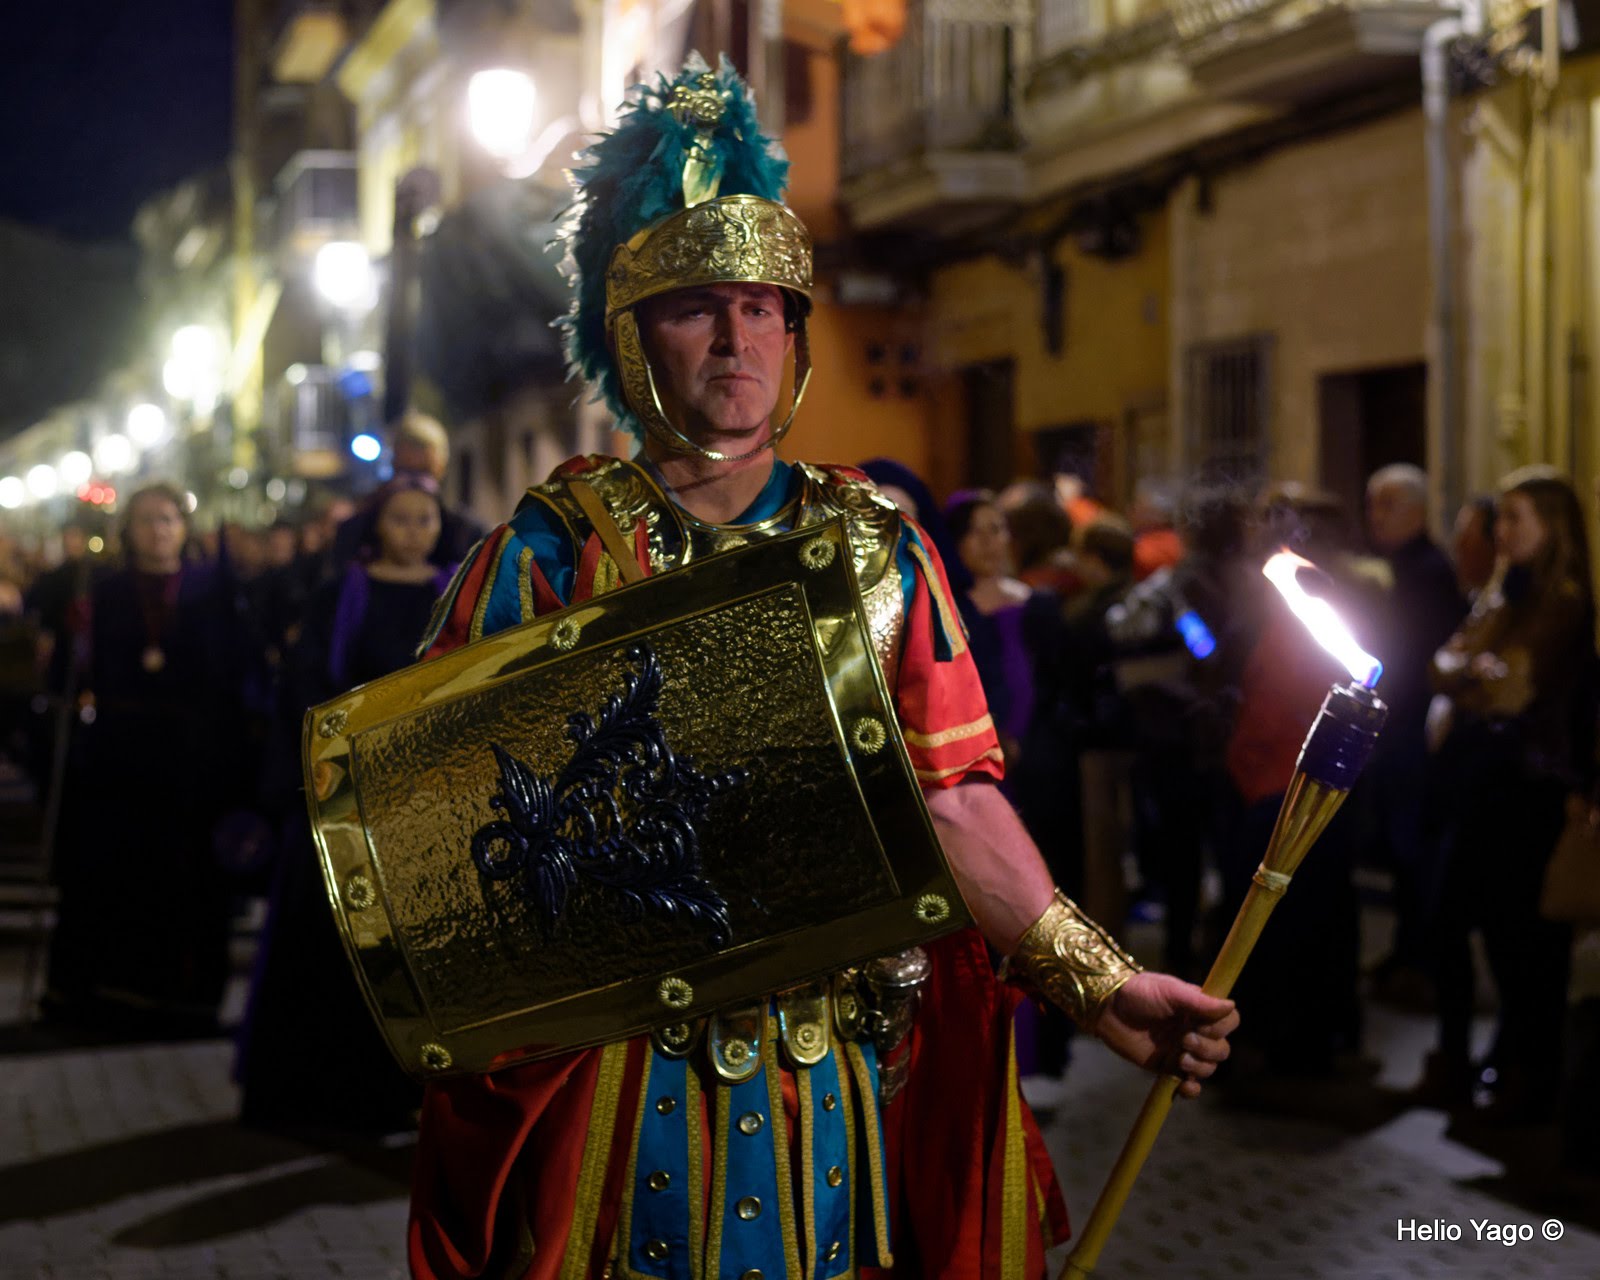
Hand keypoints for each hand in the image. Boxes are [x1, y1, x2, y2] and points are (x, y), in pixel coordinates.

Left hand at [1095, 972, 1237, 1098]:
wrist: (1108, 1008)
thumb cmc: (1138, 993)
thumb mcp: (1169, 991)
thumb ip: (1198, 1002)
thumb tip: (1230, 1004)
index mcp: (1200, 1010)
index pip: (1229, 1021)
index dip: (1222, 1027)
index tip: (1203, 1025)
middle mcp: (1196, 1030)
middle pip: (1222, 1048)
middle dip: (1208, 1048)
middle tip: (1184, 1040)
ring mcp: (1183, 1050)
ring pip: (1209, 1067)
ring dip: (1200, 1067)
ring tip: (1179, 1057)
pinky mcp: (1168, 1067)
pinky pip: (1190, 1085)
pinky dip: (1192, 1089)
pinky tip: (1184, 1085)